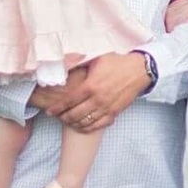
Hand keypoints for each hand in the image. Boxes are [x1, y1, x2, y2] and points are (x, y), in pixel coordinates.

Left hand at [31, 53, 147, 130]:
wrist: (138, 70)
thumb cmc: (116, 63)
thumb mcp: (96, 59)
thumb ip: (80, 64)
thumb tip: (64, 65)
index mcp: (90, 86)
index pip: (69, 101)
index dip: (57, 108)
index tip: (50, 111)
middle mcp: (98, 99)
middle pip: (75, 115)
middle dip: (63, 117)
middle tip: (57, 117)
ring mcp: (107, 107)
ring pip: (86, 122)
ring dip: (74, 124)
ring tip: (68, 121)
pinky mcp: (115, 112)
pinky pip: (99, 125)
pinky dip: (89, 128)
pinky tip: (82, 126)